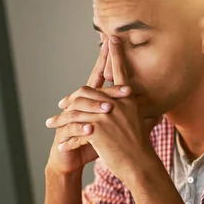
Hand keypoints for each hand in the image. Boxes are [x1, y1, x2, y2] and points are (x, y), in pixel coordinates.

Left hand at [58, 36, 160, 183]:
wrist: (140, 165)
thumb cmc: (142, 148)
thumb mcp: (142, 124)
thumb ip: (139, 114)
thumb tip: (150, 110)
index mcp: (127, 99)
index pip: (120, 71)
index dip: (116, 54)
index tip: (111, 38)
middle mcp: (116, 103)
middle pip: (87, 91)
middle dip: (72, 97)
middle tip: (62, 103)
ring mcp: (105, 115)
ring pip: (75, 110)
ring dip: (61, 119)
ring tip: (52, 125)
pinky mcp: (97, 129)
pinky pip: (76, 130)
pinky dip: (67, 139)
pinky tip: (60, 145)